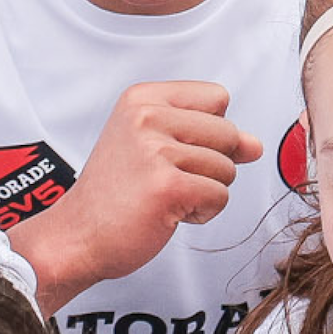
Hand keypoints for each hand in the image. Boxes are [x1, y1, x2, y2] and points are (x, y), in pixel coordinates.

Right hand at [10, 80, 259, 302]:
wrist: (77, 237)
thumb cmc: (115, 195)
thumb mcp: (155, 148)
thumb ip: (208, 137)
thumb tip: (255, 145)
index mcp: (142, 98)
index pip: (217, 96)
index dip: (211, 130)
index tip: (176, 150)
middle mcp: (147, 117)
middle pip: (228, 132)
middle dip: (211, 165)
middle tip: (166, 179)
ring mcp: (156, 151)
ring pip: (227, 168)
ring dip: (204, 192)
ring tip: (164, 197)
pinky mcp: (167, 187)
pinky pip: (220, 197)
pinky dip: (201, 213)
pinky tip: (167, 213)